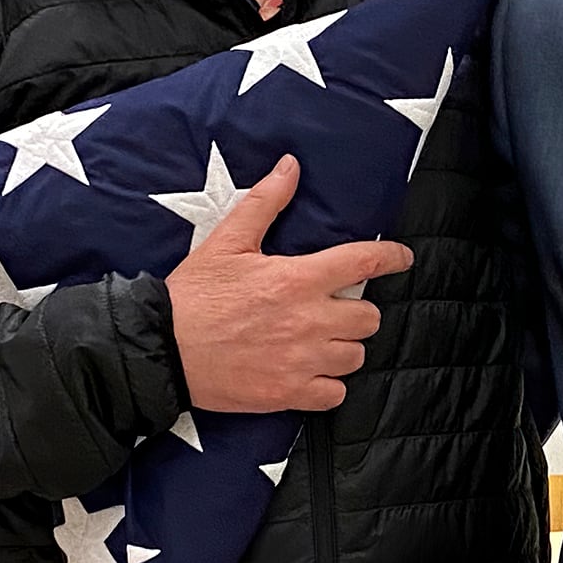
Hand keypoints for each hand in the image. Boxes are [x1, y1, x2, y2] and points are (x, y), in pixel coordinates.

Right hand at [167, 155, 413, 411]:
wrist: (160, 349)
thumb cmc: (193, 295)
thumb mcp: (227, 241)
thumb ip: (265, 203)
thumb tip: (290, 167)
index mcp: (297, 279)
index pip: (363, 263)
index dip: (391, 258)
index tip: (402, 258)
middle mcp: (308, 321)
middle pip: (369, 318)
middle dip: (357, 311)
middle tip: (335, 308)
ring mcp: (301, 361)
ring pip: (355, 356)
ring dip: (344, 347)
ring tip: (322, 340)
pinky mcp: (287, 394)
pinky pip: (335, 394)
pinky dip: (329, 385)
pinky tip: (312, 373)